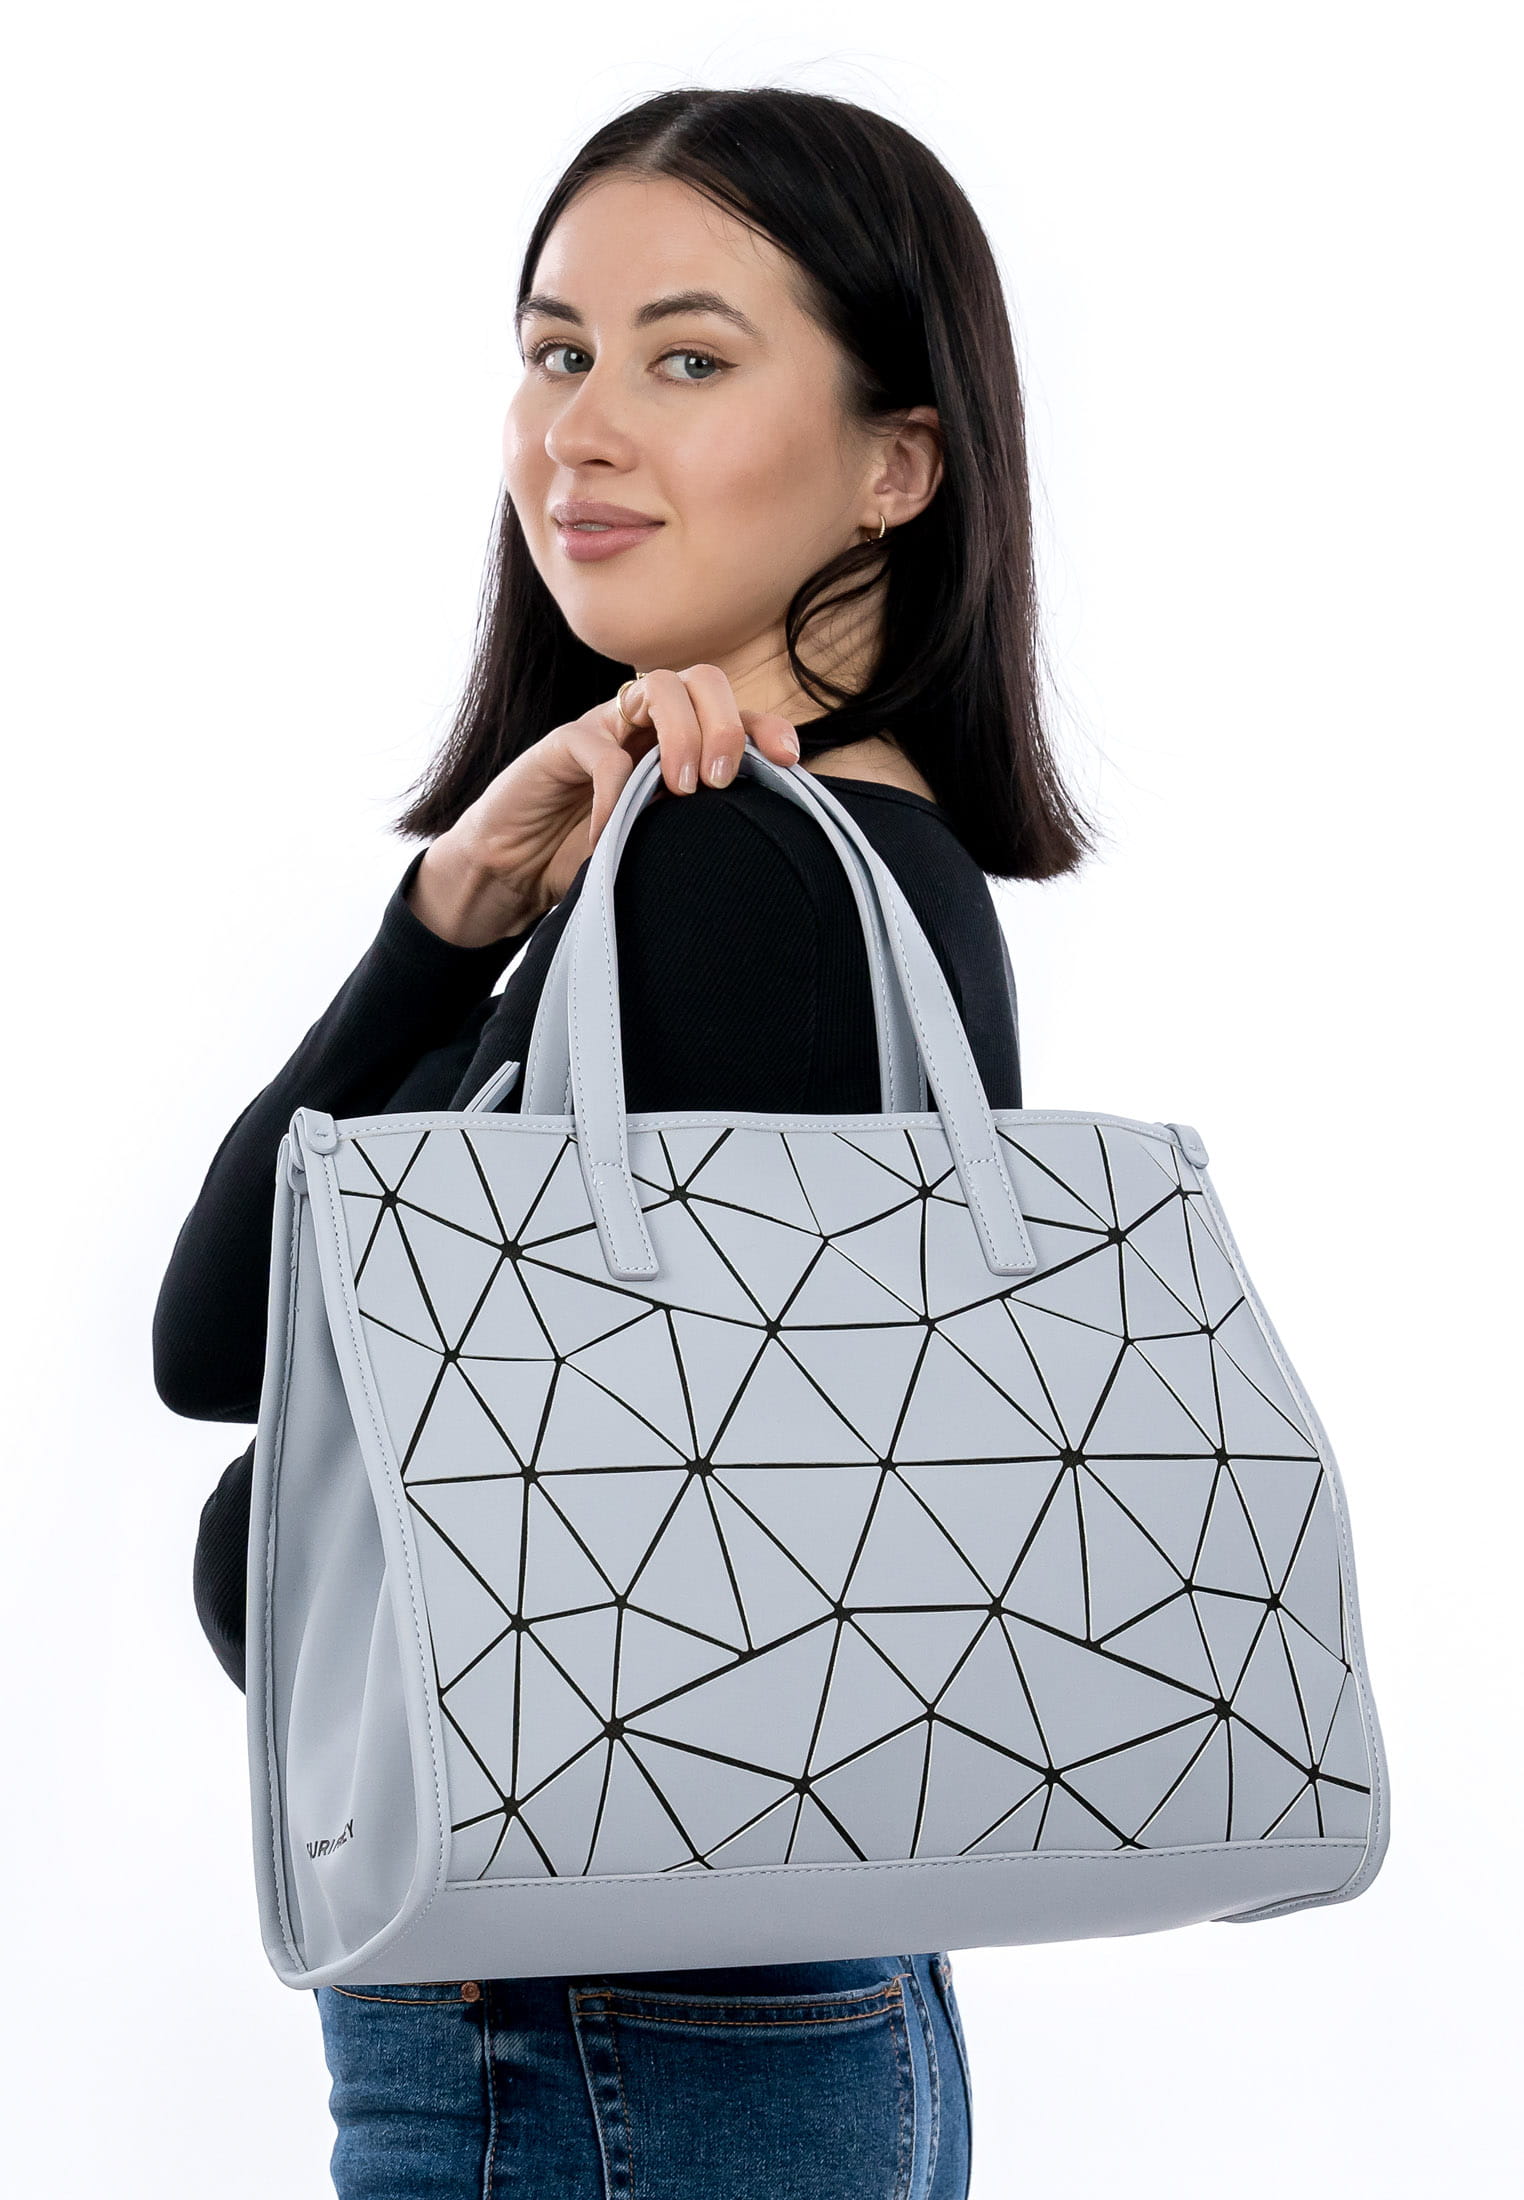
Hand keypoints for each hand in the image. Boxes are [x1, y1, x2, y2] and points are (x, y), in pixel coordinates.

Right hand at [408, 666, 801, 947]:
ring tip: (683, 790)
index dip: (766, 725)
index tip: (789, 760)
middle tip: (721, 781)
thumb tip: (767, 839)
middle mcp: (643, 723)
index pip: (732, 711)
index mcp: (677, 740)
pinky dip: (617, 791)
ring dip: (681, 734)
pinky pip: (601, 749)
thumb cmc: (591, 856)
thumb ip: (700, 828)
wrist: (513, 873)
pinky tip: (613, 831)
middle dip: (725, 723)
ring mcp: (603, 727)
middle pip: (701, 679)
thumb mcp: (660, 843)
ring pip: (655, 688)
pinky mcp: (560, 746)